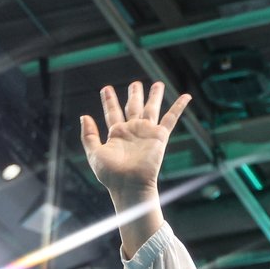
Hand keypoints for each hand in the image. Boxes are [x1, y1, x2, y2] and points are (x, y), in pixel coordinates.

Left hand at [80, 81, 190, 203]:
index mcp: (117, 134)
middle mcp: (132, 131)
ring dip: (154, 96)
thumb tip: (84, 116)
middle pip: (134, 107)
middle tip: (135, 84)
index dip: (109, 100)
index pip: (112, 112)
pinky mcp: (159, 137)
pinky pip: (171, 118)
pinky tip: (185, 96)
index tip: (106, 88)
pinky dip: (179, 107)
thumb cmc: (111, 174)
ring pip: (152, 109)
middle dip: (134, 95)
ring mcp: (147, 133)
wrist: (129, 185)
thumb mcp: (94, 153)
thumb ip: (89, 135)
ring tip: (158, 84)